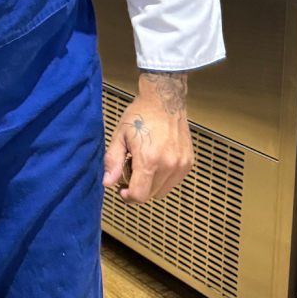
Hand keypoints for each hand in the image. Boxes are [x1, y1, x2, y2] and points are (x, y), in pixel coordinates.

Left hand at [104, 71, 192, 203]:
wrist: (164, 101)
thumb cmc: (140, 115)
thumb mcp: (120, 135)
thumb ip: (113, 161)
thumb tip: (108, 183)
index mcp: (149, 160)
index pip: (139, 195)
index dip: (128, 196)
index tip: (122, 188)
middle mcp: (168, 165)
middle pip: (150, 194)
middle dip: (138, 188)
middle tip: (131, 169)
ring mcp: (181, 165)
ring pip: (163, 191)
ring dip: (151, 184)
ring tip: (144, 164)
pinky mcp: (188, 163)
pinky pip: (173, 182)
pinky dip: (163, 178)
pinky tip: (156, 161)